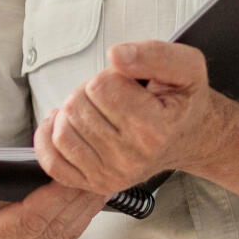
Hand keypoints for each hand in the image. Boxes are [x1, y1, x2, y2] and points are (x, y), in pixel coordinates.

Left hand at [34, 41, 230, 195]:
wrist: (188, 136)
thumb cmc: (183, 101)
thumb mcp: (186, 67)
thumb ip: (154, 54)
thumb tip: (117, 55)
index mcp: (155, 130)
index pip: (101, 87)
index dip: (110, 76)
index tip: (128, 83)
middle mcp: (132, 158)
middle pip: (78, 107)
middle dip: (90, 92)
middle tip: (114, 96)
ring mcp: (111, 175)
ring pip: (62, 131)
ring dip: (74, 112)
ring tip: (97, 110)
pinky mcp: (94, 184)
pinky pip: (53, 161)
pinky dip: (50, 139)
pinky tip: (66, 123)